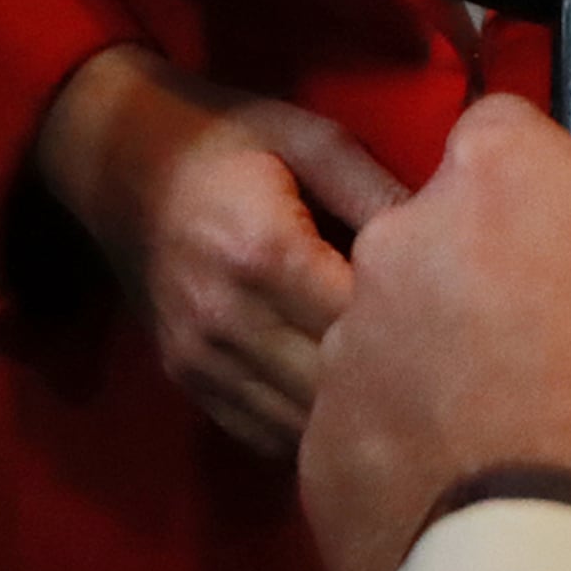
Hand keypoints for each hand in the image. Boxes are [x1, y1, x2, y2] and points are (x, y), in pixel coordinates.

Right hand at [34, 43, 411, 456]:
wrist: (119, 160)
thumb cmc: (224, 135)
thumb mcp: (305, 136)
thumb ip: (372, 189)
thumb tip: (450, 233)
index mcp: (262, 251)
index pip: (359, 319)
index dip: (413, 320)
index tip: (451, 305)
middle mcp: (226, 319)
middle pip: (333, 387)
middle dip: (390, 377)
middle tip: (437, 354)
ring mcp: (200, 361)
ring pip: (300, 426)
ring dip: (351, 413)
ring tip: (397, 382)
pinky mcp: (187, 382)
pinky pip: (263, 435)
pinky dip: (309, 429)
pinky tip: (343, 401)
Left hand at [303, 96, 570, 570]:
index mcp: (500, 178)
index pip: (503, 135)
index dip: (545, 184)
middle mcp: (402, 245)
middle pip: (441, 235)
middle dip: (489, 276)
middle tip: (562, 353)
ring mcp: (352, 353)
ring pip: (401, 334)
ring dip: (445, 366)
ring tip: (521, 441)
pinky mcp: (322, 458)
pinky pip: (373, 431)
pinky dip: (413, 454)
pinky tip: (479, 497)